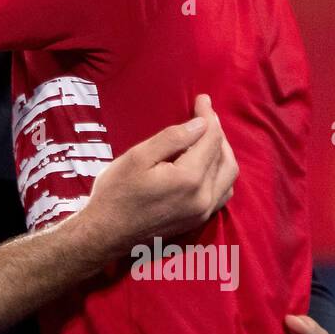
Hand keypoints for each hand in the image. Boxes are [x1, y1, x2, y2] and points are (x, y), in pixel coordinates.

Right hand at [80, 94, 237, 254]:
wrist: (105, 234)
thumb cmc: (115, 192)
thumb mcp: (138, 157)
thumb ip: (172, 139)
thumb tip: (201, 124)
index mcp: (190, 178)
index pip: (211, 139)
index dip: (208, 116)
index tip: (202, 99)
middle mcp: (204, 197)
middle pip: (224, 157)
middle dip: (217, 132)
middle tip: (203, 115)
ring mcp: (203, 212)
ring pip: (229, 176)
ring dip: (222, 153)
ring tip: (207, 137)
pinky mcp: (198, 220)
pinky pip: (223, 192)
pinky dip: (221, 173)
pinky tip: (207, 165)